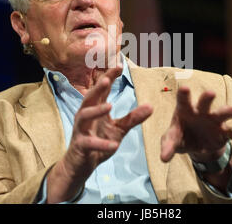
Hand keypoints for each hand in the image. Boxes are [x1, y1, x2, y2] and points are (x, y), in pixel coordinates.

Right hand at [48, 67, 152, 202]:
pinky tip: (114, 144)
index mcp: (95, 108)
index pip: (102, 89)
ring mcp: (81, 130)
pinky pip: (89, 143)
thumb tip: (151, 106)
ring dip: (96, 110)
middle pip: (89, 97)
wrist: (80, 166)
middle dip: (98, 87)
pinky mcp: (80, 146)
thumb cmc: (98, 142)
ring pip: (84, 116)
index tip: (120, 65)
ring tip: (110, 106)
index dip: (109, 76)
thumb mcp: (119, 129)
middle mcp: (85, 116)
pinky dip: (101, 143)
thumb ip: (133, 118)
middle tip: (108, 78)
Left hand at [160, 86, 231, 164]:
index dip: (184, 95)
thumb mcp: (172, 140)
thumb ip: (168, 146)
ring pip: (221, 114)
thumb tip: (163, 158)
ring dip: (227, 112)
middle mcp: (201, 112)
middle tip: (210, 93)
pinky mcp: (224, 132)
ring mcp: (214, 121)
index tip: (185, 88)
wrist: (196, 145)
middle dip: (207, 99)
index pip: (183, 101)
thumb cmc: (180, 136)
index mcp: (185, 110)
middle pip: (204, 103)